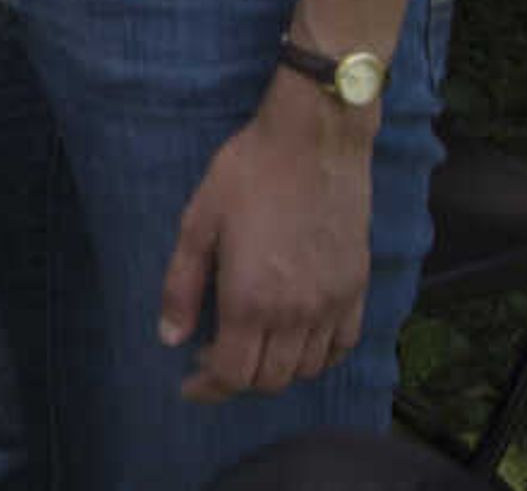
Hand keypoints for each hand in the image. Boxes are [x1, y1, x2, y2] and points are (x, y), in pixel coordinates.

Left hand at [157, 77, 377, 402]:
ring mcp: (332, 303)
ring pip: (305, 369)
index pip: (232, 375)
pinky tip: (297, 339)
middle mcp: (296, 312)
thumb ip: (182, 285)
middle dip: (236, 379)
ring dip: (275, 370)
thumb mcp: (198, 221)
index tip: (189, 383)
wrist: (315, 139)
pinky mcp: (356, 288)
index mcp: (251, 299)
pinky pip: (342, 345)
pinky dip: (318, 356)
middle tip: (214, 358)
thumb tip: (170, 338)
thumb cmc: (250, 172)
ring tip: (252, 346)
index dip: (207, 388)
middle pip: (269, 380)